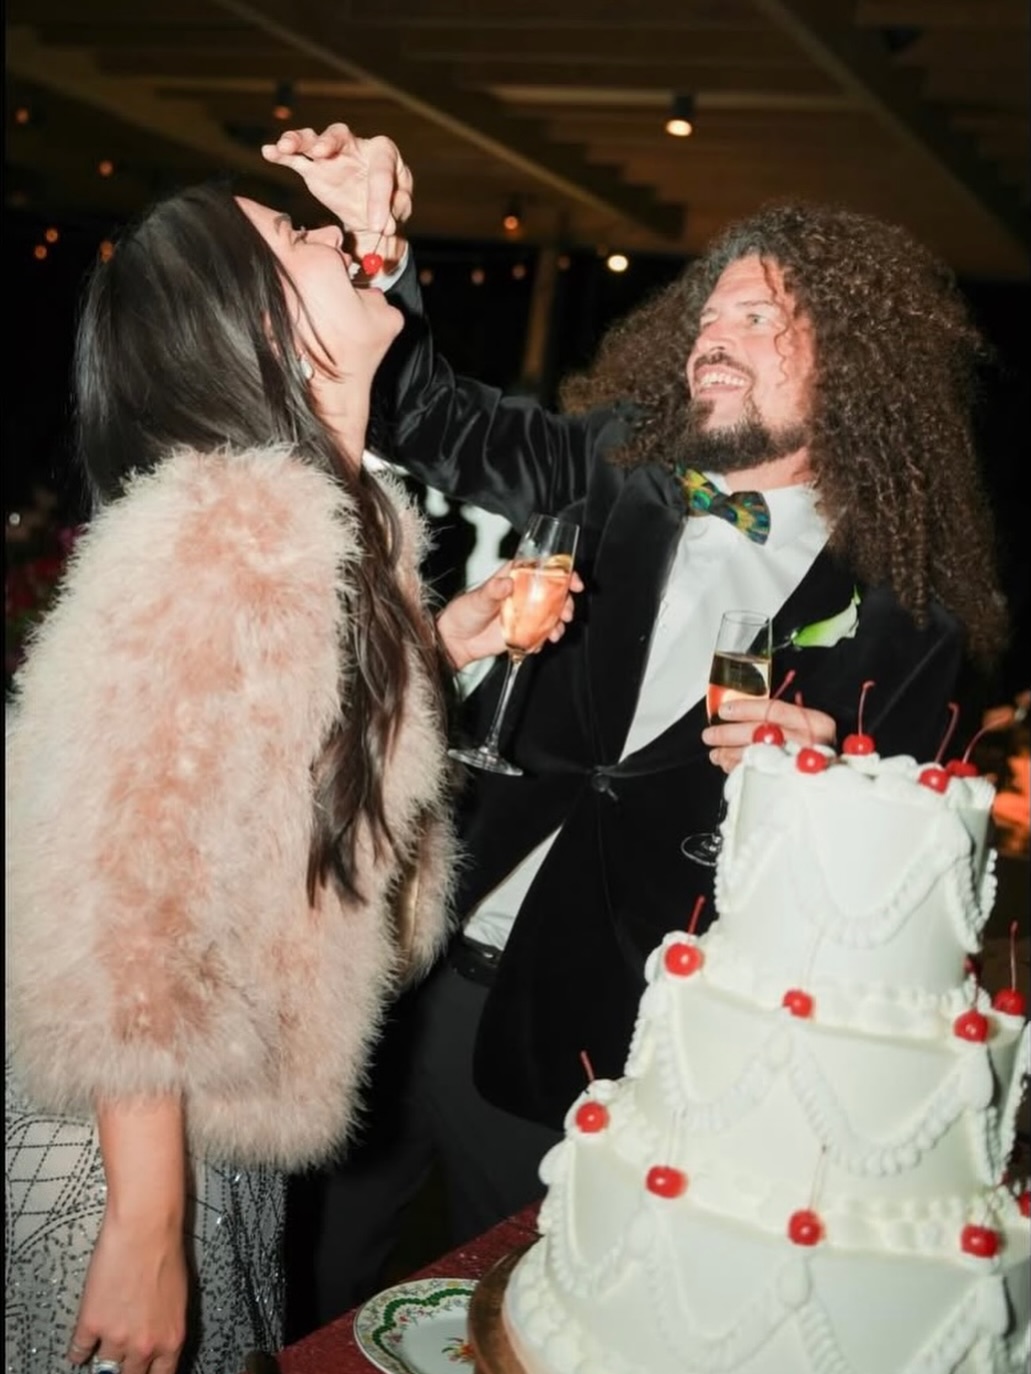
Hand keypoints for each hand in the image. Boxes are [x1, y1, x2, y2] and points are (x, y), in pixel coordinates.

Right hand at [67, 1211, 187, 1373]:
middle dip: (125, 1370)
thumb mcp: (178, 1298)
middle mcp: (144, 1344)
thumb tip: (158, 1339)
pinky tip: (79, 1348)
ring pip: (104, 1366)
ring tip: (100, 1350)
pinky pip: (79, 1351)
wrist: (145, 1229)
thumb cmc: (166, 1253)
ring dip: (103, 1356)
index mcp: (170, 1338)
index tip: (143, 1373)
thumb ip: (166, 1325)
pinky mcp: (91, 1324)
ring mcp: (116, 1338)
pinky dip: (78, 1350)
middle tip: (119, 1366)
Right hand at [261, 122, 411, 266]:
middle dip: (329, 142)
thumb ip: (395, 212)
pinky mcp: (314, 170)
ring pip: (313, 140)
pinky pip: (296, 159)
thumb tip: (386, 225)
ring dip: (298, 141)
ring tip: (285, 146)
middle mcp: (355, 146)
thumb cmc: (391, 203)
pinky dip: (282, 155)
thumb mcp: (400, 207)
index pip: (381, 171)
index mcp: (384, 153)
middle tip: (321, 152)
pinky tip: (269, 152)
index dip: (380, 199)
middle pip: (340, 135)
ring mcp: (331, 156)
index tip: (379, 227)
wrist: (371, 212)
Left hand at [436, 564, 583, 671]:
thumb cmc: (464, 612)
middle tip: (566, 612)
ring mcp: (525, 614)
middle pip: (554, 593)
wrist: (456, 641)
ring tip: (556, 632)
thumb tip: (506, 583)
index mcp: (515, 578)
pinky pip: (541, 634)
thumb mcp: (478, 598)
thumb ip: (493, 590)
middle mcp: (523, 595)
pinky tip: (539, 644)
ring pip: (552, 614)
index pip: (542, 569)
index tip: (572, 581)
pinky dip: (545, 639)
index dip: (562, 572)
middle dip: (566, 602)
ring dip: (559, 623)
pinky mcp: (524, 632)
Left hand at [701, 697, 836, 773]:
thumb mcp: (805, 724)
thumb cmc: (814, 746)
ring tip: (715, 753)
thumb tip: (737, 710)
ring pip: (756, 756)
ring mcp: (801, 765)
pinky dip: (739, 770)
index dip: (745, 708)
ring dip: (729, 754)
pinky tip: (728, 766)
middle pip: (761, 733)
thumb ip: (778, 716)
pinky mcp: (791, 784)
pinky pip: (757, 775)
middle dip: (728, 734)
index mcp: (816, 722)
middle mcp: (810, 743)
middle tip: (709, 735)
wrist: (834, 775)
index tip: (723, 710)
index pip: (775, 710)